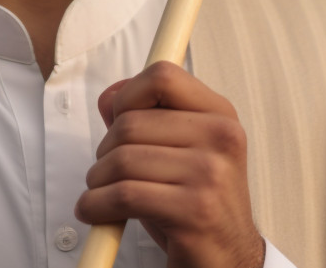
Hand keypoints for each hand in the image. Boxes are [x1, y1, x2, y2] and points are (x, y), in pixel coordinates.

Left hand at [75, 60, 265, 267]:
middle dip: (104, 151)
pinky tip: (96, 212)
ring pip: (123, 160)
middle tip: (104, 173)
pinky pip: (124, 195)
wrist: (230, 260)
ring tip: (100, 194)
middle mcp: (222, 138)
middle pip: (131, 122)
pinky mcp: (195, 210)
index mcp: (220, 115)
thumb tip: (110, 96)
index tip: (117, 120)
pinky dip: (97, 205)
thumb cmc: (197, 206)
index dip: (128, 94)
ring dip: (97, 181)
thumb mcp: (177, 155)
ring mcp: (211, 174)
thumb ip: (146, 120)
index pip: (163, 76)